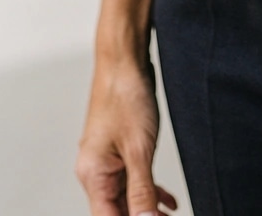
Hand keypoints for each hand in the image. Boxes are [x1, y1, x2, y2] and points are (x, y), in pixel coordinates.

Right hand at [76, 55, 177, 215]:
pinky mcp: (119, 151)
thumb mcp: (139, 149)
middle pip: (117, 211)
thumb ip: (142, 191)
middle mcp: (95, 172)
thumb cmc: (125, 96)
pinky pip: (132, 181)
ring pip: (126, 198)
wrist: (125, 61)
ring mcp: (107, 162)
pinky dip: (149, 192)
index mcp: (93, 175)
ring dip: (147, 209)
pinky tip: (168, 202)